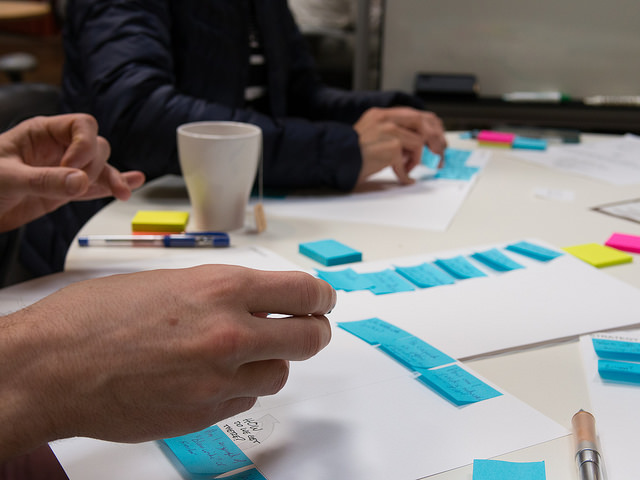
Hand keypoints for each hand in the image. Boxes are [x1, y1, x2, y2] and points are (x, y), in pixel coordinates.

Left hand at [0, 114, 144, 231]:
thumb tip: (80, 181)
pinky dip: (112, 186)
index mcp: (42, 133)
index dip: (84, 144)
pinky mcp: (67, 191)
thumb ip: (44, 179)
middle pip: (96, 146)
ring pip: (100, 167)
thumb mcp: (7, 178)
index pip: (81, 126)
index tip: (74, 167)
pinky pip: (95, 186)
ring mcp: (64, 170)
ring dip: (112, 178)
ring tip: (120, 192)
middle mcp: (58, 149)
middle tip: (78, 183)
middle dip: (94, 165)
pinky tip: (130, 185)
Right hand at [0, 266, 334, 459]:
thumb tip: (253, 299)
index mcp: (220, 288)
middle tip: (310, 327)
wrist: (51, 367)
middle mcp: (229, 333)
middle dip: (314, 331)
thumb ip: (219, 292)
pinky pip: (245, 400)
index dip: (320, 296)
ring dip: (272, 361)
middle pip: (310, 337)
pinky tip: (212, 376)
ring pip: (279, 373)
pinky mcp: (204, 414)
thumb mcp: (168, 282)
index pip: (303, 291)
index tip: (322, 300)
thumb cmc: (94, 318)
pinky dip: (240, 387)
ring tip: (245, 352)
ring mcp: (219, 379)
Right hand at [353, 107, 445, 185]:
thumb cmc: (351, 153)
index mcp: (381, 114)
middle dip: (435, 139)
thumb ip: (391, 133)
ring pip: (418, 143)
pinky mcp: (391, 148)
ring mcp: (389, 132)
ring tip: (406, 168)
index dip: (431, 126)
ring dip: (415, 159)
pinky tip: (404, 178)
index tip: (438, 137)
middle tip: (439, 153)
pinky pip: (409, 162)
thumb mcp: (371, 134)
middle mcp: (386, 119)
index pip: (415, 114)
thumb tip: (415, 143)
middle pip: (422, 122)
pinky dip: (407, 173)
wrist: (337, 160)